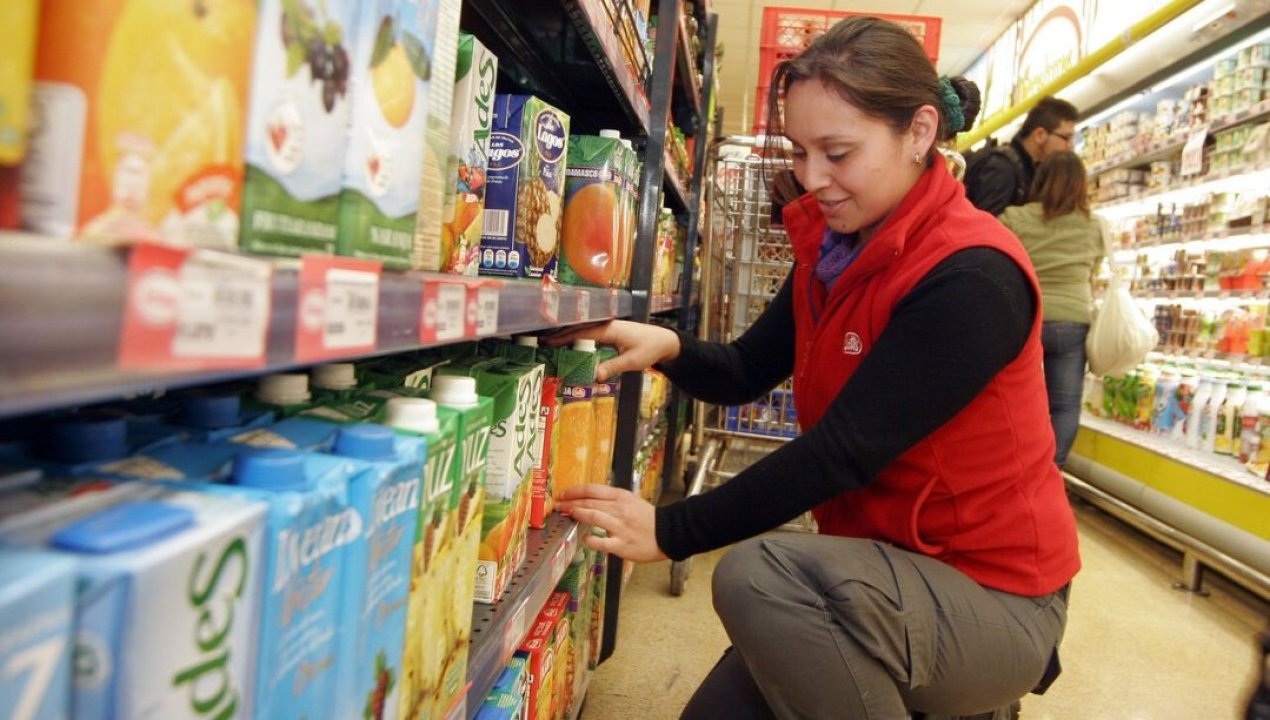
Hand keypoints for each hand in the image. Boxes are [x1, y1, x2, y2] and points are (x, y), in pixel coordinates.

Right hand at [545, 320, 679, 381]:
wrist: (664, 341)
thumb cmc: (649, 349)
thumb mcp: (632, 361)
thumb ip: (613, 367)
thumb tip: (594, 376)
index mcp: (609, 330)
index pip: (581, 332)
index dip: (563, 338)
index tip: (548, 343)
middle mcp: (606, 326)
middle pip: (578, 329)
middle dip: (561, 336)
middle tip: (543, 344)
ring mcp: (608, 328)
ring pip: (583, 331)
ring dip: (568, 337)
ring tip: (552, 345)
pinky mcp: (610, 332)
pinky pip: (590, 334)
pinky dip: (579, 339)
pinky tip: (571, 347)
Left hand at [557, 484, 667, 562]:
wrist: (669, 533)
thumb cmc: (647, 518)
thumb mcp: (630, 501)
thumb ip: (610, 500)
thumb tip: (587, 500)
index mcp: (621, 497)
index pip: (592, 489)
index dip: (574, 491)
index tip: (562, 494)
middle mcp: (620, 509)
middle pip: (590, 502)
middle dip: (570, 502)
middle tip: (558, 505)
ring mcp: (621, 527)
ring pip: (594, 516)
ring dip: (578, 514)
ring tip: (567, 515)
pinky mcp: (622, 545)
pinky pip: (603, 542)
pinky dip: (591, 540)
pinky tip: (585, 538)